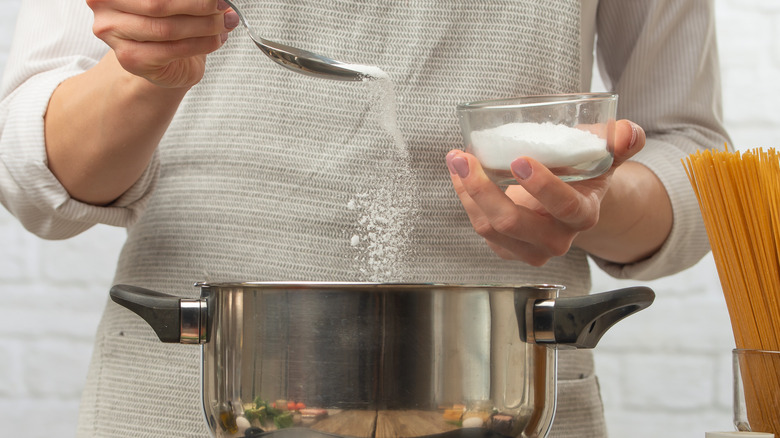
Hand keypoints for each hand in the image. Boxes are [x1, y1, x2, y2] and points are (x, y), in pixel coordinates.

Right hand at [86, 0, 239, 87]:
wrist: (164, 61)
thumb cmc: (169, 22)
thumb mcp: (175, 2)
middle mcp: (104, 4)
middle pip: (159, 3)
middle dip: (199, 5)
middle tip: (224, 6)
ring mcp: (113, 33)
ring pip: (167, 27)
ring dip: (204, 25)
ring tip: (224, 23)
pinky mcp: (130, 59)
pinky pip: (172, 50)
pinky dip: (201, 43)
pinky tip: (215, 39)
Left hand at [446, 119, 646, 265]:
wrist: (570, 203)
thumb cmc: (583, 175)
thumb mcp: (604, 157)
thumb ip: (621, 142)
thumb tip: (628, 131)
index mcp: (583, 215)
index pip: (565, 207)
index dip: (542, 187)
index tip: (519, 161)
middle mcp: (556, 239)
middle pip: (513, 222)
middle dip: (484, 189)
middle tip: (468, 158)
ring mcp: (529, 249)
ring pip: (489, 227)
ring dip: (466, 191)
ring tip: (457, 159)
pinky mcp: (506, 249)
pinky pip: (480, 227)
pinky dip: (464, 198)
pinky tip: (459, 174)